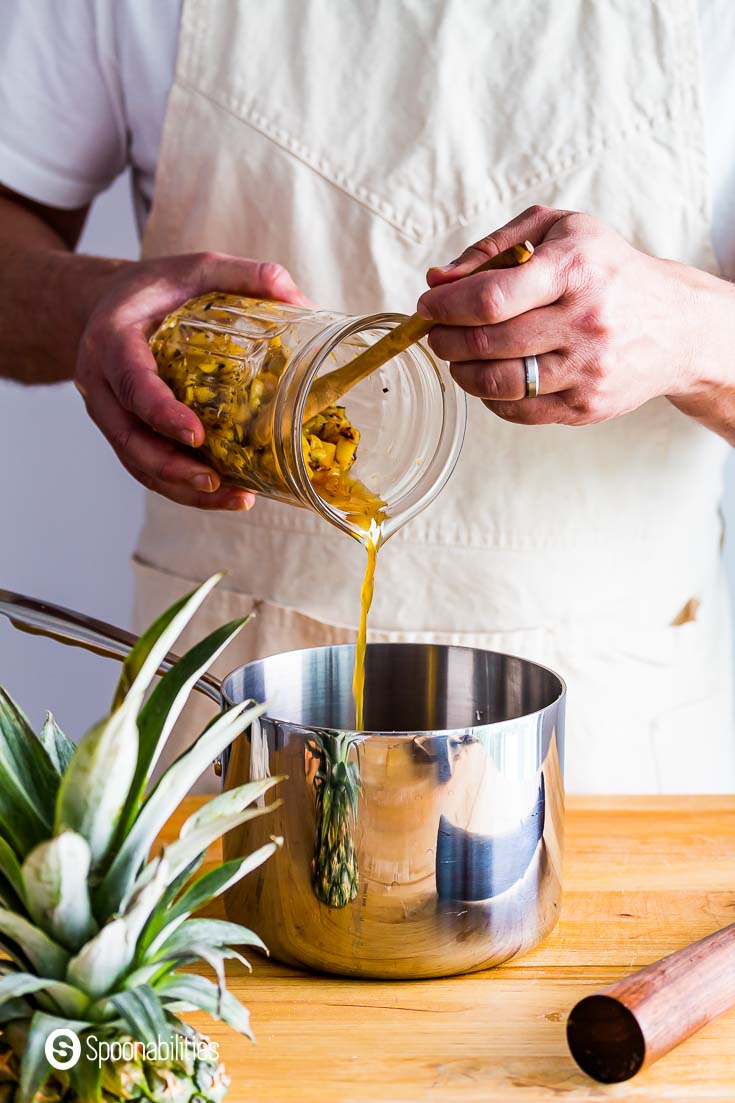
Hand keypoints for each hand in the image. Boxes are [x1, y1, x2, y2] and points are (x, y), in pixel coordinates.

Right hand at [75, 253, 310, 508]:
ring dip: (183, 490)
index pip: (131, 383)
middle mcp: (102, 385)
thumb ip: (243, 274)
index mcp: (112, 340)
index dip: (160, 413)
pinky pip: (149, 469)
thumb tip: (298, 296)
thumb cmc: (157, 288)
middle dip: (172, 468)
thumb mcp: (197, 267)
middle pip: (130, 439)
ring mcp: (111, 415)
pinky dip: (184, 488)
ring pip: (139, 464)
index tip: (195, 435)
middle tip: (215, 482)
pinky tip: (226, 494)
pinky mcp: (127, 434)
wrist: (112, 303)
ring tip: (236, 498)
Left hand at [417, 205, 727, 427]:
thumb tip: (438, 280)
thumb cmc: (607, 270)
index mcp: (575, 268)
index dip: (447, 306)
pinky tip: (489, 376)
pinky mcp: (587, 406)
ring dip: (462, 372)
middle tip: (436, 333)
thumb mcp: (559, 230)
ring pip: (498, 383)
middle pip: (488, 343)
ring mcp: (588, 369)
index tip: (429, 306)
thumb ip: (494, 247)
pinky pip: (518, 411)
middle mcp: (585, 321)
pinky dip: (490, 397)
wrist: (676, 325)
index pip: (492, 298)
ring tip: (458, 356)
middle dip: (446, 339)